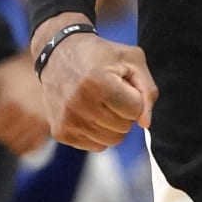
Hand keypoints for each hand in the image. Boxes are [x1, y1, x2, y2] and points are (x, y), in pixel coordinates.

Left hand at [0, 53, 52, 155]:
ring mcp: (37, 122)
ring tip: (8, 133)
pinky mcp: (48, 126)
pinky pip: (33, 147)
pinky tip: (21, 139)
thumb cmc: (17, 70)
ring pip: (17, 145)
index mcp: (8, 104)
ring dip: (10, 142)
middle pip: (3, 139)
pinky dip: (25, 147)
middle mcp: (23, 116)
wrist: (48, 66)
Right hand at [33, 16, 157, 151]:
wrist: (55, 55)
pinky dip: (98, 132)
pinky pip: (96, 146)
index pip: (135, 109)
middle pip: (124, 127)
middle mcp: (79, 103)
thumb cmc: (98, 55)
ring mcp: (67, 120)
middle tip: (110, 93)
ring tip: (100, 103)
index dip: (134, 97)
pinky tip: (89, 113)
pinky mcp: (60, 132)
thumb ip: (147, 89)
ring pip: (112, 140)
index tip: (122, 84)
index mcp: (97, 82)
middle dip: (124, 112)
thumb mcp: (130, 58)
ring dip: (112, 124)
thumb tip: (145, 123)